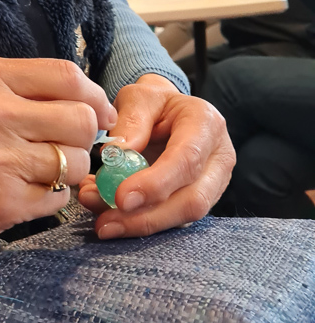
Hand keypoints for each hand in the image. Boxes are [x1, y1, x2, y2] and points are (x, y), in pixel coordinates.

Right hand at [0, 56, 116, 245]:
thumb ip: (14, 86)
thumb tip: (79, 97)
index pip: (67, 76)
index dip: (95, 96)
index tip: (100, 111)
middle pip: (81, 120)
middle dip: (85, 136)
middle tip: (70, 145)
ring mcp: (2, 160)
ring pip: (76, 162)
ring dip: (68, 170)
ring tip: (40, 171)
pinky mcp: (4, 203)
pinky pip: (57, 199)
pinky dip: (49, 198)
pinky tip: (24, 192)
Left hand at [78, 74, 234, 237]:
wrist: (167, 112)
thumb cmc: (153, 102)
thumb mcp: (138, 97)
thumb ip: (130, 121)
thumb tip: (118, 155)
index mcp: (206, 123)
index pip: (186, 160)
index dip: (155, 184)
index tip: (121, 198)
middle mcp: (218, 158)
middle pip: (192, 200)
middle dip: (147, 218)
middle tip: (106, 223)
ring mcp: (214, 184)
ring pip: (183, 218)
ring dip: (139, 225)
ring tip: (102, 221)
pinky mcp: (199, 201)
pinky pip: (172, 220)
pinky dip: (139, 222)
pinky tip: (110, 217)